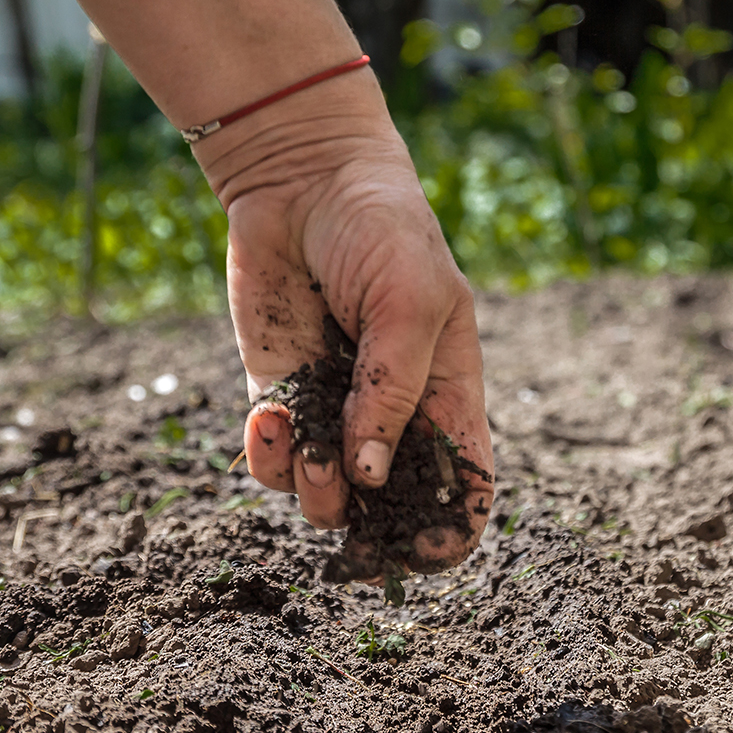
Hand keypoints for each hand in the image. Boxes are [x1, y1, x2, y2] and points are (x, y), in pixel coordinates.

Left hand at [195, 70, 493, 579]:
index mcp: (448, 398)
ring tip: (308, 450)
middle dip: (368, 522)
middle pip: (390, 508)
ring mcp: (335, 410)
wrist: (305, 183)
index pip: (463, 486)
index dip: (448, 530)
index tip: (421, 549)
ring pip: (325, 495)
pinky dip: (269, 454)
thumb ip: (395, 391)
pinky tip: (270, 421)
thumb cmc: (384, 232)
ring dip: (314, 492)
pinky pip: (275, 455)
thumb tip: (369, 475)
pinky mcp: (282, 394)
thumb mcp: (411, 303)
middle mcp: (393, 416)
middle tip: (347, 482)